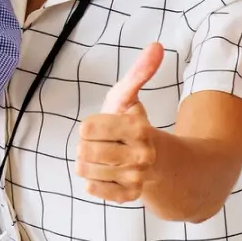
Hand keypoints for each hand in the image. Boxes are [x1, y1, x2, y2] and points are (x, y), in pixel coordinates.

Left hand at [75, 42, 164, 202]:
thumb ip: (139, 72)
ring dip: (87, 163)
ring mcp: (136, 177)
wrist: (152, 161)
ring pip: (85, 170)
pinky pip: (92, 189)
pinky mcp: (128, 196)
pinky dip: (92, 181)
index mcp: (138, 127)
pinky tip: (105, 174)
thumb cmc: (131, 125)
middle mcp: (141, 154)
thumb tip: (157, 45)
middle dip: (85, 145)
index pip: (87, 128)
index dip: (88, 126)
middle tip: (101, 143)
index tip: (103, 126)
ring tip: (103, 158)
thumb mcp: (128, 97)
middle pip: (85, 150)